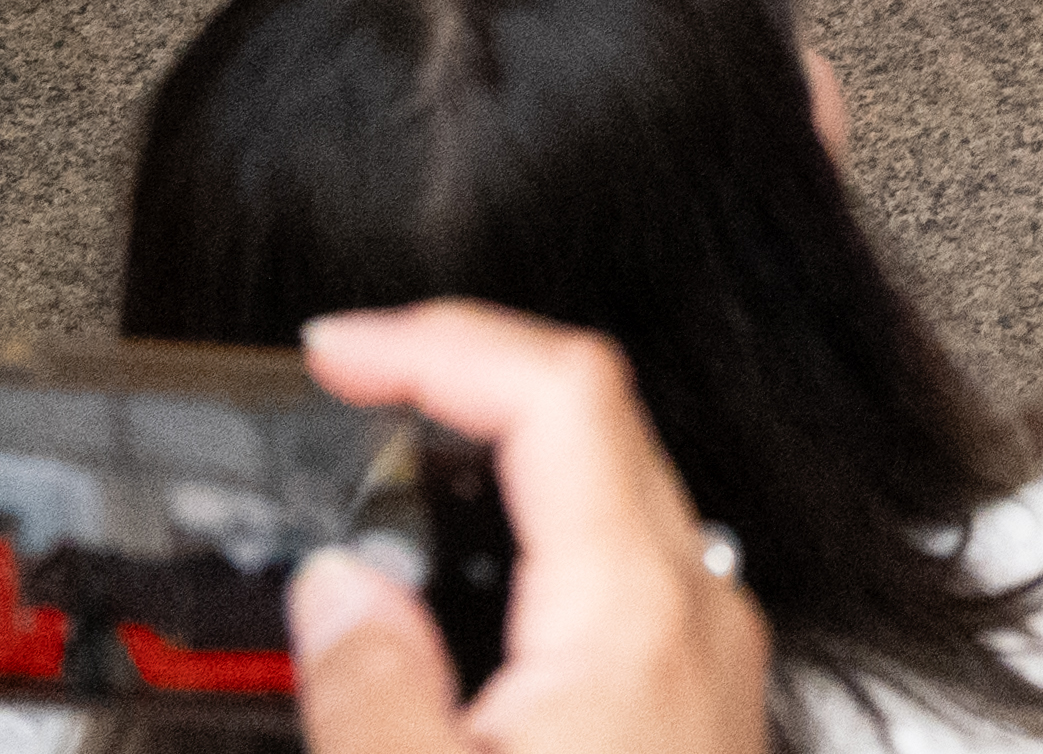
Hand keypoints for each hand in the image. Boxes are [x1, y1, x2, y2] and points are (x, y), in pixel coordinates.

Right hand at [285, 305, 769, 753]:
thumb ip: (371, 689)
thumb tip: (334, 588)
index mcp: (635, 614)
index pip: (561, 393)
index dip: (441, 342)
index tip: (339, 347)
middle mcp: (697, 615)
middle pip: (592, 419)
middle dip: (462, 376)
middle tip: (350, 381)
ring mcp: (708, 654)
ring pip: (611, 488)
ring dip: (502, 451)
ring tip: (390, 461)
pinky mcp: (693, 700)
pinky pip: (620, 565)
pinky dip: (537, 531)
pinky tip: (471, 570)